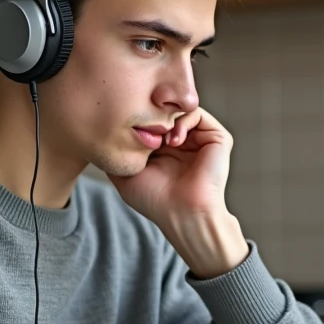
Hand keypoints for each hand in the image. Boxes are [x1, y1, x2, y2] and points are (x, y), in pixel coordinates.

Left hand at [110, 106, 230, 222]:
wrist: (183, 212)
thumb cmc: (155, 200)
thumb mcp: (125, 175)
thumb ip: (117, 155)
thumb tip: (106, 137)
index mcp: (165, 151)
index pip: (151, 120)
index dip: (139, 119)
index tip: (129, 128)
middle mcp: (184, 144)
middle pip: (165, 112)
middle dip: (153, 116)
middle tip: (145, 129)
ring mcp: (200, 140)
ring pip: (180, 110)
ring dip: (167, 119)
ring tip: (162, 140)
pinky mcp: (217, 138)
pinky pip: (197, 113)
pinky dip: (183, 120)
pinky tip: (174, 140)